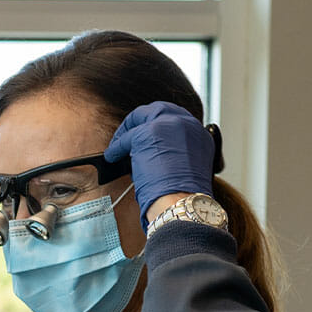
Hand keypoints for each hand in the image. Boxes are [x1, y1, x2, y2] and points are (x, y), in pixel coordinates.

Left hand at [104, 102, 214, 228]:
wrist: (182, 202)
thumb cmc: (184, 197)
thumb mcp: (188, 168)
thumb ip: (176, 153)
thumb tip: (152, 153)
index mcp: (199, 134)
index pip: (177, 117)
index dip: (160, 123)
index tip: (149, 130)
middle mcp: (187, 124)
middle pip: (159, 109)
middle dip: (142, 119)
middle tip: (129, 131)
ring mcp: (167, 125)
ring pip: (141, 117)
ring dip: (127, 130)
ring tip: (118, 144)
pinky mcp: (147, 133)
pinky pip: (126, 137)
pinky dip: (116, 147)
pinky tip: (111, 156)